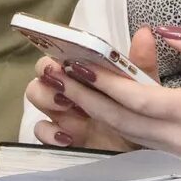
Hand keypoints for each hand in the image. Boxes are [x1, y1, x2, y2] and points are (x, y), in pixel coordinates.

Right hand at [24, 38, 144, 153]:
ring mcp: (62, 114)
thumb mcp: (143, 87)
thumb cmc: (137, 111)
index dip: (54, 58)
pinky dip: (49, 132)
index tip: (65, 63)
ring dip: (47, 99)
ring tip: (67, 105)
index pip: (57, 58)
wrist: (142, 147)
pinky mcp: (63, 137)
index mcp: (82, 74)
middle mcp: (68, 91)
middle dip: (48, 78)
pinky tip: (67, 136)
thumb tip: (144, 34)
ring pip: (36, 98)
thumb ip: (141, 63)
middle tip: (64, 85)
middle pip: (41, 75)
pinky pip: (41, 131)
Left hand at [43, 26, 180, 175]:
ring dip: (93, 111)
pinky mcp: (173, 157)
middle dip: (87, 98)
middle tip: (57, 77)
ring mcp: (175, 152)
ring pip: (124, 134)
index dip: (107, 84)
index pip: (141, 100)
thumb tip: (166, 30)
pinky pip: (135, 141)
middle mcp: (179, 138)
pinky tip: (92, 108)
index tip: (81, 65)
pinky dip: (110, 124)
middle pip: (122, 120)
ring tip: (66, 88)